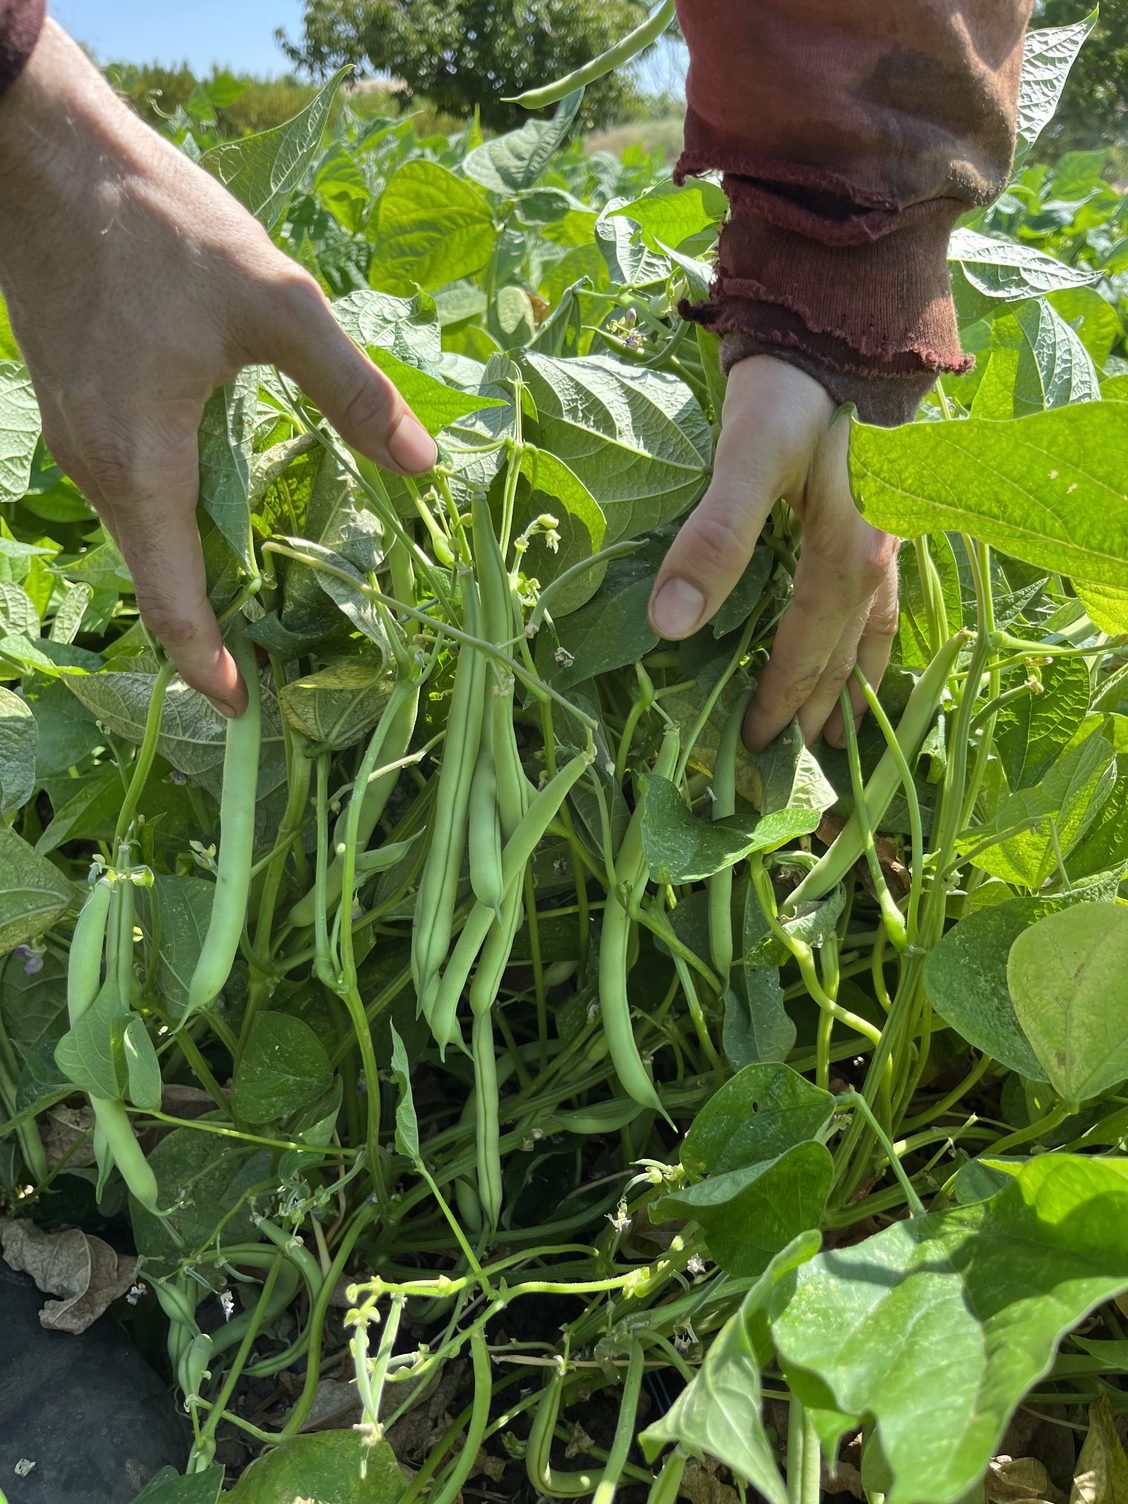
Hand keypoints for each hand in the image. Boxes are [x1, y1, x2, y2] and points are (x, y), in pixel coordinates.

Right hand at [0, 22, 435, 716]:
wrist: (47, 159)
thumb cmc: (159, 228)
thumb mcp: (276, 301)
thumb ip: (351, 390)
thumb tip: (424, 468)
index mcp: (140, 462)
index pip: (170, 597)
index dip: (206, 662)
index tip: (244, 709)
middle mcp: (95, 469)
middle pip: (152, 580)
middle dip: (207, 632)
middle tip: (272, 665)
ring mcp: (76, 441)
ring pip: (138, 540)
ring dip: (190, 580)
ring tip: (256, 604)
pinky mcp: (75, 411)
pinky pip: (127, 497)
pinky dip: (170, 529)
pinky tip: (220, 515)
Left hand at [648, 356, 899, 750]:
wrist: (845, 319)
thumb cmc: (797, 390)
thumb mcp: (747, 460)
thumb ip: (713, 539)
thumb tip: (670, 627)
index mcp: (847, 562)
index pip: (807, 657)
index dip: (777, 705)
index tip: (751, 748)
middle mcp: (879, 561)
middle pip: (846, 658)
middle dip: (818, 713)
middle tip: (795, 762)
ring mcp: (890, 538)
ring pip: (875, 633)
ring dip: (857, 686)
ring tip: (843, 730)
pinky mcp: (885, 513)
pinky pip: (884, 600)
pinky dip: (871, 639)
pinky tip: (863, 642)